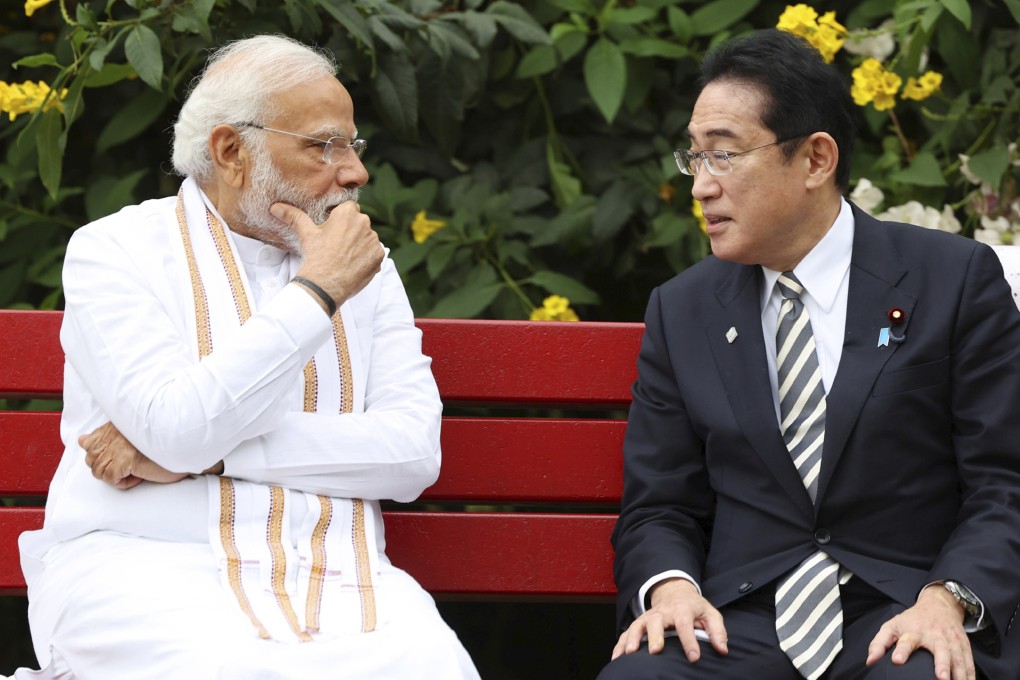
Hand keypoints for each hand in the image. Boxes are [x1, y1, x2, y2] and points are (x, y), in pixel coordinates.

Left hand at [80, 422, 188, 488]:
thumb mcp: (131, 437)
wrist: (185, 451)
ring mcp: (119, 446)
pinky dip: (123, 482)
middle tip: (129, 466)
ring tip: (135, 471)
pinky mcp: (126, 459)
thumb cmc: (162, 446)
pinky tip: (138, 475)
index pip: (89, 443)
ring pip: (100, 471)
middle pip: (92, 459)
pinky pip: (111, 479)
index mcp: (116, 425)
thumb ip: (106, 437)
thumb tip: (82, 440)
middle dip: (108, 468)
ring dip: (116, 476)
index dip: (101, 456)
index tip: (119, 459)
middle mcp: (115, 433)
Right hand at [271, 200, 382, 308]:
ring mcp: (373, 241)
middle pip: (359, 224)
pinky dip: (366, 259)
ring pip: (367, 239)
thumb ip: (294, 216)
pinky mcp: (379, 256)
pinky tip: (353, 265)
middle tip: (336, 246)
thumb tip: (276, 207)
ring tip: (344, 257)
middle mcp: (365, 223)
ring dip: (359, 245)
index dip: (341, 219)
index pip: (349, 208)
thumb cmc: (315, 257)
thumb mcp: (305, 234)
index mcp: (348, 213)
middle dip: (351, 232)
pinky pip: (374, 254)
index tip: (334, 230)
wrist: (325, 285)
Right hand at [611, 578, 727, 662]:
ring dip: (633, 639)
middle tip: (656, 651)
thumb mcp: (710, 614)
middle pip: (657, 622)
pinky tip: (616, 657)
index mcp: (682, 610)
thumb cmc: (694, 607)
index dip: (690, 642)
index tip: (694, 658)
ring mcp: (649, 617)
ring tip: (630, 654)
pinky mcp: (640, 622)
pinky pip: (627, 632)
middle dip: (655, 636)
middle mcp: (663, 613)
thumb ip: (717, 631)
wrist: (674, 591)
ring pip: (637, 625)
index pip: (685, 625)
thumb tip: (723, 649)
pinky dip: (620, 644)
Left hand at [866, 585, 974, 679]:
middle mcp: (935, 635)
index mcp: (914, 631)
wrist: (938, 605)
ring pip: (958, 658)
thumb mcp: (892, 626)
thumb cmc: (911, 620)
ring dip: (960, 674)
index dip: (901, 650)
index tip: (896, 660)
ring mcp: (951, 640)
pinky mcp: (964, 645)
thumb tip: (870, 661)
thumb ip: (879, 643)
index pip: (906, 640)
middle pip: (940, 649)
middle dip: (941, 664)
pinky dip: (971, 675)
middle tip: (941, 678)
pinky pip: (970, 663)